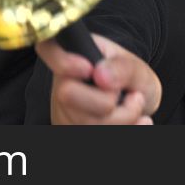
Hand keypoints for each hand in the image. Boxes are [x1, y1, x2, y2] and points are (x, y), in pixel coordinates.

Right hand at [35, 33, 161, 124]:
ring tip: (133, 106)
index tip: (87, 68)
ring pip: (83, 123)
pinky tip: (135, 123)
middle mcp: (61, 81)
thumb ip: (122, 68)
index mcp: (75, 54)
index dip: (62, 60)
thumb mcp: (136, 68)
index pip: (47, 47)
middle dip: (106, 101)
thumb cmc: (132, 81)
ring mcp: (62, 110)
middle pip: (67, 94)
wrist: (137, 105)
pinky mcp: (70, 129)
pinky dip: (122, 131)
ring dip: (121, 119)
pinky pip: (93, 136)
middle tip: (124, 94)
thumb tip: (100, 75)